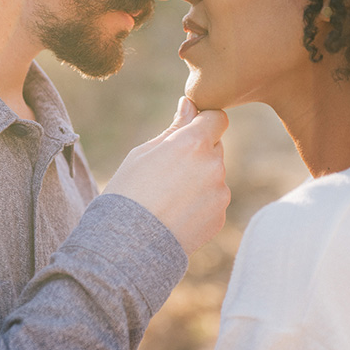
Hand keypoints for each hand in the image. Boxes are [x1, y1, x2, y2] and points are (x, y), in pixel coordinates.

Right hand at [104, 97, 229, 254]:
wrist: (128, 246)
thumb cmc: (128, 193)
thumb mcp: (143, 153)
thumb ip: (175, 128)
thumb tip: (189, 103)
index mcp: (194, 143)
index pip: (217, 118)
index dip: (204, 122)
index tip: (190, 132)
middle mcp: (214, 165)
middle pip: (215, 147)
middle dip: (199, 153)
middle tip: (168, 172)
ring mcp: (220, 192)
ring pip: (215, 175)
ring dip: (200, 179)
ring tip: (168, 197)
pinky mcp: (221, 215)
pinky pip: (214, 200)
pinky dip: (201, 204)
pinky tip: (176, 214)